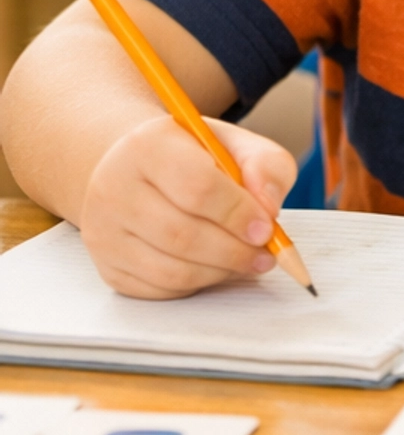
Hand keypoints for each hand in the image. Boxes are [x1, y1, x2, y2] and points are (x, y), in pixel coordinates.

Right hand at [79, 114, 297, 298]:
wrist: (138, 169)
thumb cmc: (192, 157)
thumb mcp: (234, 144)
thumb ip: (265, 166)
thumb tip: (268, 208)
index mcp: (147, 145)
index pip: (196, 186)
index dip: (238, 214)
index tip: (267, 228)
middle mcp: (114, 187)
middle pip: (181, 235)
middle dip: (234, 251)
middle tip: (265, 255)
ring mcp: (104, 231)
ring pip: (170, 270)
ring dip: (219, 272)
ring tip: (247, 262)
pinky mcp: (107, 266)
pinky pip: (159, 289)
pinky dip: (197, 285)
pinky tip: (215, 268)